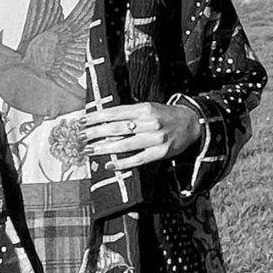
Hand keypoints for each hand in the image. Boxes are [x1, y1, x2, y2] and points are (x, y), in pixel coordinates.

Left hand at [82, 102, 202, 169]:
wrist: (191, 124)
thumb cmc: (166, 115)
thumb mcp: (149, 107)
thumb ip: (129, 114)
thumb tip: (103, 122)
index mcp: (145, 109)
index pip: (115, 113)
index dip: (97, 117)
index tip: (83, 120)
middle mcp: (150, 123)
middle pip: (117, 128)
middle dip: (96, 133)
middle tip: (81, 136)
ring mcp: (155, 139)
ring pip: (124, 145)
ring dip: (104, 148)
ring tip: (90, 150)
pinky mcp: (159, 153)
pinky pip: (137, 159)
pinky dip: (121, 163)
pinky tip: (109, 164)